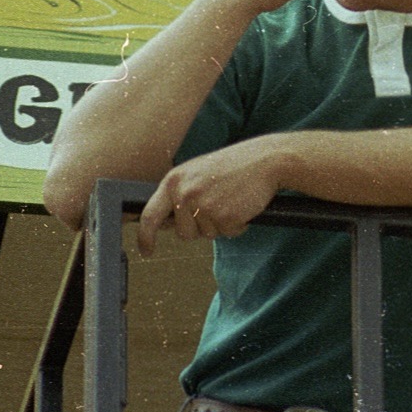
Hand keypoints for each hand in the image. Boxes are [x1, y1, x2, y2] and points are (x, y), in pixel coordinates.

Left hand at [137, 137, 285, 255]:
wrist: (266, 160)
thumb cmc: (234, 166)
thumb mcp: (197, 173)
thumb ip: (178, 195)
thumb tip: (161, 224)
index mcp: (174, 180)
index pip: (150, 215)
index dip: (145, 237)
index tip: (146, 251)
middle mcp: (185, 194)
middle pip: (183, 233)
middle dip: (200, 227)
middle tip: (218, 204)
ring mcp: (204, 206)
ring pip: (207, 235)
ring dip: (221, 224)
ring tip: (231, 200)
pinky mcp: (224, 217)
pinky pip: (228, 234)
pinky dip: (237, 225)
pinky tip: (243, 205)